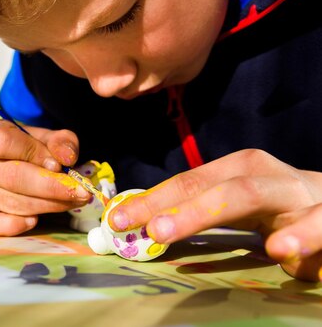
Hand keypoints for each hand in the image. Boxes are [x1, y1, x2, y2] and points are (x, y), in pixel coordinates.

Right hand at [0, 119, 91, 235]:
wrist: (13, 163)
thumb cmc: (29, 148)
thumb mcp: (46, 138)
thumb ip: (60, 142)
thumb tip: (67, 158)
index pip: (4, 142)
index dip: (34, 154)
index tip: (59, 165)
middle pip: (11, 177)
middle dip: (51, 187)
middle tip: (80, 191)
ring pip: (11, 202)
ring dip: (47, 205)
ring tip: (72, 201)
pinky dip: (13, 225)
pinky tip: (34, 220)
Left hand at [107, 149, 321, 280]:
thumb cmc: (281, 208)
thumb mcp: (238, 206)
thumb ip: (200, 212)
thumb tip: (146, 224)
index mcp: (240, 169)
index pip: (189, 181)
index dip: (152, 199)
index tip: (118, 219)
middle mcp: (265, 175)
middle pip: (212, 185)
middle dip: (172, 205)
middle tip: (145, 229)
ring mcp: (298, 193)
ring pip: (251, 194)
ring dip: (207, 212)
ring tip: (170, 231)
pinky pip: (317, 223)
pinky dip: (299, 236)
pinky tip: (280, 250)